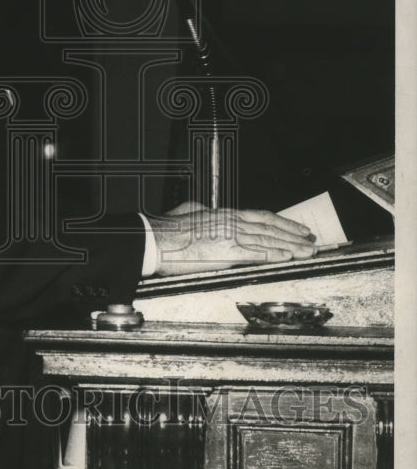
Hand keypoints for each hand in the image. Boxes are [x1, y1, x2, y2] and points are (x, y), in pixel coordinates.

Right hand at [150, 205, 315, 276]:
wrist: (158, 239)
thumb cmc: (169, 228)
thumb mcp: (188, 213)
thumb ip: (200, 212)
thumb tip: (201, 210)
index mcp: (225, 214)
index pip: (261, 217)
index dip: (282, 223)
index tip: (296, 228)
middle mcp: (232, 222)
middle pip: (271, 227)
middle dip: (294, 234)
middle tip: (310, 240)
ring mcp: (231, 236)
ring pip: (269, 240)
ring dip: (292, 246)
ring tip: (307, 251)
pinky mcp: (227, 252)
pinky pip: (257, 254)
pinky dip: (275, 255)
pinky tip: (288, 257)